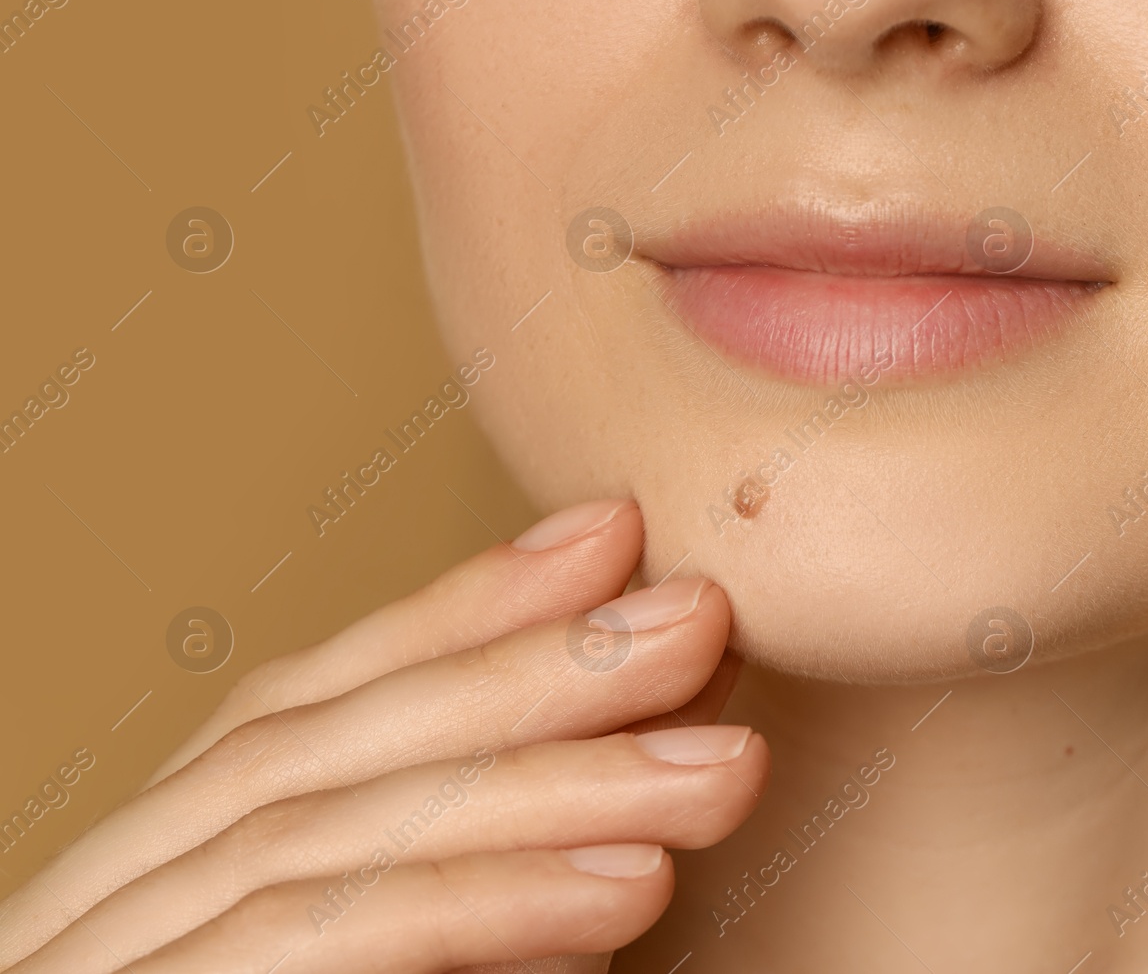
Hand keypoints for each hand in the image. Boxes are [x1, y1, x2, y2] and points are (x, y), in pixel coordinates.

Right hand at [0, 500, 766, 972]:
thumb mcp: (390, 961)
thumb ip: (462, 897)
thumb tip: (621, 828)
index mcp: (159, 878)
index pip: (310, 705)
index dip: (456, 606)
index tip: (605, 537)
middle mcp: (108, 910)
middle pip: (326, 749)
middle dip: (523, 672)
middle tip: (695, 616)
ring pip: (327, 837)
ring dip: (542, 788)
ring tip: (717, 765)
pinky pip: (307, 956)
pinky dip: (478, 912)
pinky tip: (619, 893)